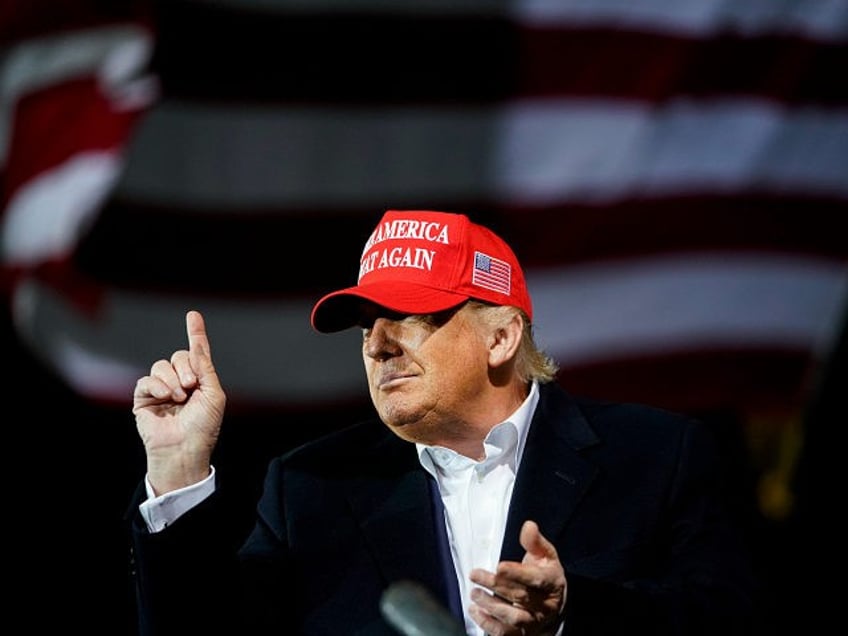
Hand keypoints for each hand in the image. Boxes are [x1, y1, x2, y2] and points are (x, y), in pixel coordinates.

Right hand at [133, 310, 226, 494]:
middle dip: (186, 367)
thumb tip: (196, 346)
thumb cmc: (204, 427)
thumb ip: (206, 368)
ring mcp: (161, 390)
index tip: (193, 315)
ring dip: (172, 379)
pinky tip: (166, 397)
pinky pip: (146, 381)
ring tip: (179, 397)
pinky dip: (157, 386)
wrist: (185, 448)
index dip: (195, 333)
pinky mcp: (143, 399)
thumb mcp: (214, 394)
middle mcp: (180, 382)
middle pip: (179, 356)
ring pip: (161, 366)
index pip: (197, 353)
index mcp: (199, 381)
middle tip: (191, 387)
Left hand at [468, 520, 566, 635]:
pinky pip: (505, 633)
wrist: (554, 605)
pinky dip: (488, 624)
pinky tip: (474, 611)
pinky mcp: (523, 634)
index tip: (498, 566)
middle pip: (521, 597)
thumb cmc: (545, 575)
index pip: (536, 579)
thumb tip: (528, 525)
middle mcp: (545, 606)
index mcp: (552, 583)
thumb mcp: (545, 556)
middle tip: (475, 574)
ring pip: (514, 618)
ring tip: (474, 593)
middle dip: (496, 585)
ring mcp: (534, 623)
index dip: (517, 573)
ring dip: (491, 606)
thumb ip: (535, 542)